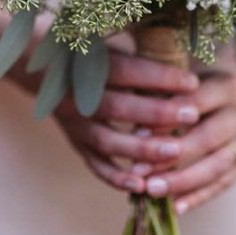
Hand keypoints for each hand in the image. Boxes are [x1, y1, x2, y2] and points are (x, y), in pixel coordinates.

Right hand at [53, 44, 201, 193]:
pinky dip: (116, 178)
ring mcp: (76, 123)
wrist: (43, 69)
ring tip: (175, 151)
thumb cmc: (92, 56)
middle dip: (157, 113)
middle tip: (191, 115)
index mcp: (90, 66)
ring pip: (108, 140)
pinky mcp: (76, 143)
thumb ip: (140, 61)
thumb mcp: (111, 49)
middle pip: (119, 107)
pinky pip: (95, 164)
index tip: (192, 81)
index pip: (129, 71)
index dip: (160, 76)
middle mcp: (80, 96)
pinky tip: (141, 186)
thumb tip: (184, 68)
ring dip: (142, 148)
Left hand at [134, 59, 235, 214]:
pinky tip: (174, 207)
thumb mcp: (184, 79)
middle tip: (139, 172)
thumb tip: (136, 133)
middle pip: (207, 139)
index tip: (137, 136)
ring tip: (152, 190)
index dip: (166, 120)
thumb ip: (163, 97)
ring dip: (182, 182)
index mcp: (228, 85)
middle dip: (171, 158)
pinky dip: (198, 197)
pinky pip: (223, 184)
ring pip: (217, 166)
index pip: (195, 103)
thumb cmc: (198, 82)